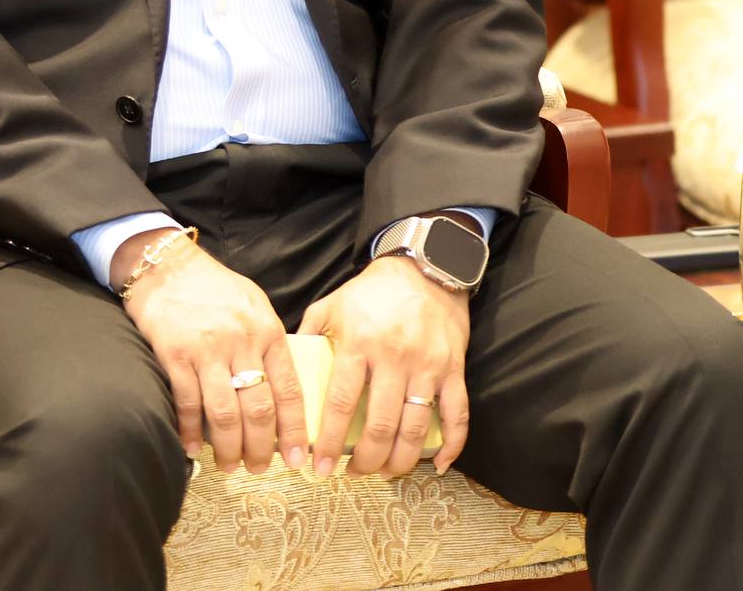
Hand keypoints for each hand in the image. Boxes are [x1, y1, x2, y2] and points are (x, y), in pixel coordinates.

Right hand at [116, 232, 307, 473]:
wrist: (168, 266)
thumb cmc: (216, 289)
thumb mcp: (255, 307)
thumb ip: (269, 343)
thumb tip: (282, 386)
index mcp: (268, 331)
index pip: (290, 389)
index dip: (295, 428)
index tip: (298, 457)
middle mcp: (242, 343)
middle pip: (258, 408)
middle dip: (262, 446)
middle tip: (260, 469)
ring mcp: (207, 351)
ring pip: (224, 413)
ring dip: (228, 447)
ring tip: (230, 466)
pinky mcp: (174, 356)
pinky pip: (187, 403)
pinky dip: (190, 431)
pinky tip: (192, 449)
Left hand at [302, 256, 471, 478]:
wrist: (427, 267)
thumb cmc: (373, 291)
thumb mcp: (332, 305)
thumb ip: (307, 336)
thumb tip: (284, 372)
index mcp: (360, 343)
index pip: (342, 403)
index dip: (331, 442)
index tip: (320, 467)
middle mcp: (395, 357)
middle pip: (381, 424)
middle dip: (366, 460)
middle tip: (354, 474)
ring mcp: (428, 365)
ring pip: (416, 427)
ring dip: (400, 460)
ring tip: (385, 472)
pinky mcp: (454, 368)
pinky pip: (458, 413)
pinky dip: (452, 445)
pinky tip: (437, 465)